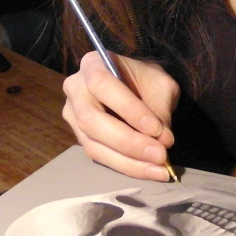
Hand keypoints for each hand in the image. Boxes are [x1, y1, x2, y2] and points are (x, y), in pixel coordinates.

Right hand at [62, 51, 179, 180]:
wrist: (137, 86)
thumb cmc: (146, 80)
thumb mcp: (160, 85)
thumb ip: (160, 109)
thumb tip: (162, 141)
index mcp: (92, 65)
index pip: (103, 85)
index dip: (128, 109)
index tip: (156, 129)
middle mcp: (75, 89)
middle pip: (91, 120)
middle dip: (128, 142)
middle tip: (159, 154)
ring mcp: (73, 115)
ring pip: (93, 144)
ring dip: (128, 161)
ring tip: (158, 169)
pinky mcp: (80, 137)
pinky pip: (99, 156)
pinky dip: (126, 166)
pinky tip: (149, 170)